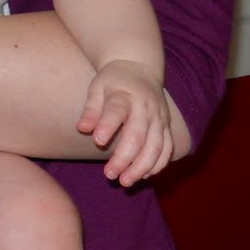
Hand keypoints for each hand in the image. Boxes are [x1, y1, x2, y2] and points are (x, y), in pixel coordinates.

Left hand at [78, 59, 173, 184]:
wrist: (139, 68)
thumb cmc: (113, 80)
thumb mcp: (97, 87)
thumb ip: (91, 108)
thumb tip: (82, 128)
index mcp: (125, 94)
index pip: (117, 111)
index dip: (108, 125)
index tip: (97, 141)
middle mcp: (146, 108)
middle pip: (138, 136)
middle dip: (124, 158)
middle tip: (109, 175)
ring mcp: (159, 118)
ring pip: (156, 147)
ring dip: (142, 167)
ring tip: (125, 182)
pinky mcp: (167, 127)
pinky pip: (167, 149)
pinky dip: (158, 165)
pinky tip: (144, 176)